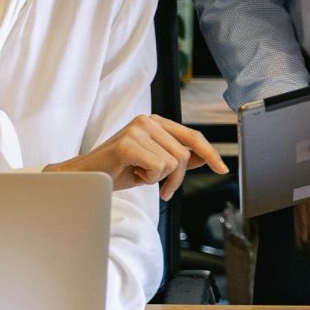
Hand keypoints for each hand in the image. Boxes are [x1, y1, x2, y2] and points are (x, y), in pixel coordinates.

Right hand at [48, 115, 227, 199]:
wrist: (88, 177)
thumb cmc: (118, 170)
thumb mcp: (154, 165)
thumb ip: (177, 158)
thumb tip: (203, 158)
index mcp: (155, 122)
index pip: (192, 136)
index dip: (209, 154)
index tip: (222, 169)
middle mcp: (148, 120)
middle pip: (184, 155)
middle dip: (176, 178)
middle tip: (161, 189)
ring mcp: (138, 129)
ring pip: (172, 163)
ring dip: (158, 178)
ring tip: (139, 174)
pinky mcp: (128, 143)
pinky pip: (158, 167)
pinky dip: (148, 178)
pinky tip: (132, 173)